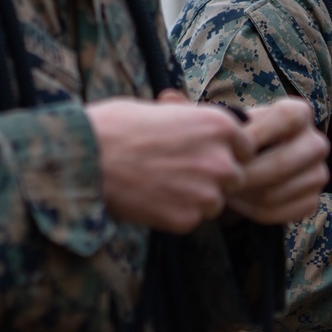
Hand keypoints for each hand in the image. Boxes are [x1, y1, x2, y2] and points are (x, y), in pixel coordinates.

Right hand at [87, 96, 253, 233]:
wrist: (85, 158)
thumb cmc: (117, 126)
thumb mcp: (165, 111)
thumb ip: (194, 125)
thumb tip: (204, 133)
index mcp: (219, 125)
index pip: (246, 147)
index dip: (227, 152)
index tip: (207, 155)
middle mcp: (221, 160)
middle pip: (235, 178)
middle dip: (214, 179)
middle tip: (181, 174)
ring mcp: (206, 193)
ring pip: (215, 203)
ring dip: (196, 199)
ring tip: (161, 186)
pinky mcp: (187, 219)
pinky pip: (191, 220)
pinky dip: (174, 215)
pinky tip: (149, 200)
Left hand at [225, 97, 329, 224]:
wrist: (249, 165)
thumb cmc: (239, 139)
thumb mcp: (236, 125)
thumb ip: (235, 129)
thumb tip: (234, 144)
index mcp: (300, 113)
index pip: (284, 119)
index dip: (255, 135)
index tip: (230, 148)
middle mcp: (316, 143)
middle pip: (280, 165)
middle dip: (243, 175)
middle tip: (219, 178)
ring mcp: (318, 175)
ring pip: (273, 193)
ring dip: (242, 195)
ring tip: (224, 189)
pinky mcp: (311, 202)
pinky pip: (276, 212)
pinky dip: (250, 210)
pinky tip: (239, 200)